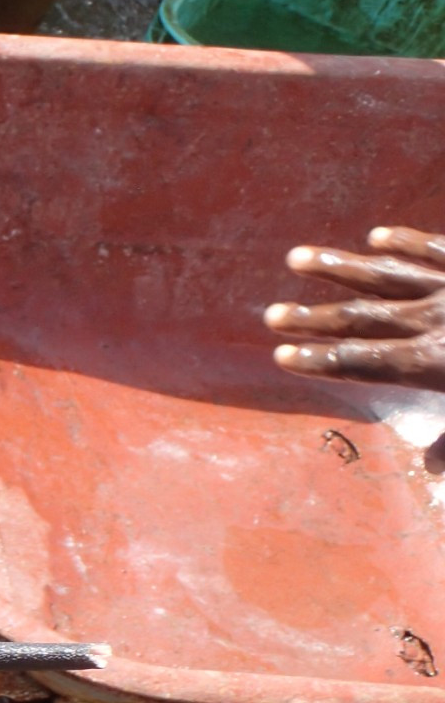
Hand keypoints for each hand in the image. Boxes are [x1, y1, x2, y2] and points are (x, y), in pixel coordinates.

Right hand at [265, 226, 444, 388]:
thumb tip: (428, 466)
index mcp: (434, 363)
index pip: (362, 362)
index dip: (318, 360)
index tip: (281, 356)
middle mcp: (433, 319)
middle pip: (362, 318)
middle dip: (313, 318)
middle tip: (272, 316)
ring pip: (386, 274)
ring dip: (338, 266)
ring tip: (296, 257)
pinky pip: (435, 248)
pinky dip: (405, 241)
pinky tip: (375, 237)